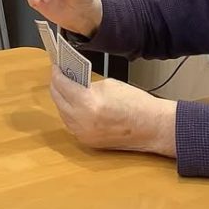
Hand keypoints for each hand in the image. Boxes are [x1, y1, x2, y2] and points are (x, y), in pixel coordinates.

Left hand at [49, 68, 177, 155]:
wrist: (152, 127)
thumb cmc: (137, 104)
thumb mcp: (108, 85)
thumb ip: (87, 84)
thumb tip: (75, 83)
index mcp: (87, 103)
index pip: (62, 84)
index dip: (57, 73)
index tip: (56, 67)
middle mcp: (81, 121)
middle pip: (57, 99)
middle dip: (57, 85)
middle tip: (59, 75)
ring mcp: (83, 134)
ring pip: (62, 113)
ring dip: (62, 100)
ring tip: (65, 88)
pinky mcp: (88, 142)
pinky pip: (71, 124)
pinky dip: (70, 113)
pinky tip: (73, 104)